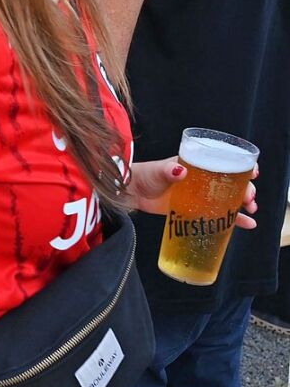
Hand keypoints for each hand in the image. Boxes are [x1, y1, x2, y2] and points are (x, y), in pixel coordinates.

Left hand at [129, 157, 257, 227]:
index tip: (253, 172)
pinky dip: (232, 220)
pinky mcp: (195, 211)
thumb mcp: (158, 171)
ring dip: (242, 204)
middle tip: (249, 197)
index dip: (241, 166)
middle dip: (245, 188)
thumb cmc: (146, 175)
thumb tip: (180, 171)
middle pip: (230, 182)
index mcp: (196, 165)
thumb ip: (168, 170)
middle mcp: (202, 180)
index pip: (224, 162)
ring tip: (251, 209)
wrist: (133, 193)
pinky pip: (218, 215)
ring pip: (228, 199)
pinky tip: (247, 224)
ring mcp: (200, 196)